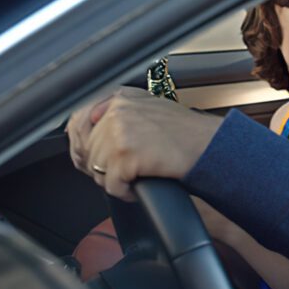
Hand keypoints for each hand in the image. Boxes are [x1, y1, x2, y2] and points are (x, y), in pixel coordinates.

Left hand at [69, 87, 222, 199]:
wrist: (209, 146)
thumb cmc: (185, 133)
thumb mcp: (147, 109)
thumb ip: (117, 114)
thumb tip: (83, 130)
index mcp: (119, 97)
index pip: (78, 121)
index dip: (82, 146)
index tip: (89, 160)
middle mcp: (116, 109)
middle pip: (87, 150)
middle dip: (102, 167)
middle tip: (121, 174)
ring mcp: (119, 131)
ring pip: (97, 169)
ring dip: (114, 180)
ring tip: (134, 178)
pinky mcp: (125, 154)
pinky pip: (111, 185)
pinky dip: (124, 192)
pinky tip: (137, 187)